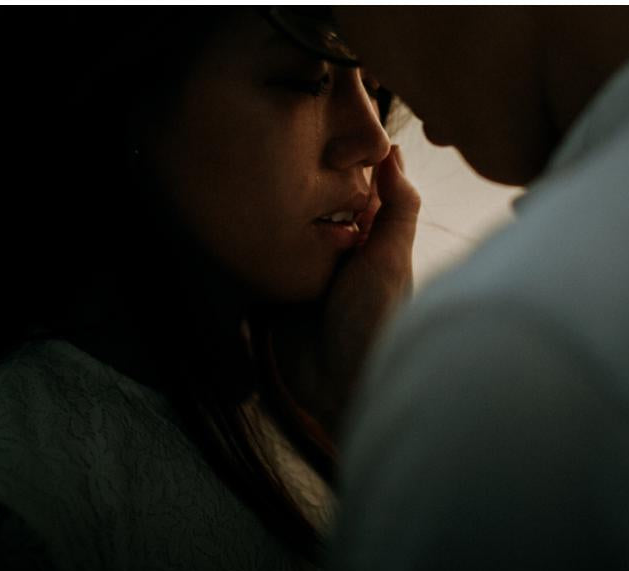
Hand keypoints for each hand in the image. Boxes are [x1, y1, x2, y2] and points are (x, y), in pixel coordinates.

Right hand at [266, 146, 418, 440]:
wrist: (343, 387)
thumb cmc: (377, 320)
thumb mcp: (391, 257)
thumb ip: (398, 207)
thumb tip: (395, 150)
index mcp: (370, 241)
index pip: (354, 190)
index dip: (340, 162)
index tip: (316, 125)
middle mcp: (337, 254)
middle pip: (314, 207)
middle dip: (296, 185)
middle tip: (267, 146)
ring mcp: (305, 275)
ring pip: (284, 232)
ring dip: (269, 214)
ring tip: (244, 173)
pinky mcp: (275, 295)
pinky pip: (260, 263)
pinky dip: (250, 247)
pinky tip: (230, 217)